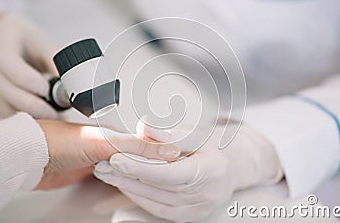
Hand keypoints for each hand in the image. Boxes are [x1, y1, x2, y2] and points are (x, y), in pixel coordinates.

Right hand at [0, 13, 58, 117]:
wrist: (8, 40)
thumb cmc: (30, 42)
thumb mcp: (46, 45)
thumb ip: (58, 63)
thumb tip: (75, 86)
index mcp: (3, 38)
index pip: (6, 61)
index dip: (27, 79)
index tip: (47, 90)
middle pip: (2, 87)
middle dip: (31, 104)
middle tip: (54, 113)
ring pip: (0, 103)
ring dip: (26, 114)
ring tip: (50, 116)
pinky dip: (19, 117)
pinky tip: (37, 116)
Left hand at [35, 119, 180, 189]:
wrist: (32, 158)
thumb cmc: (60, 141)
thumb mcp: (105, 142)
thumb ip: (137, 146)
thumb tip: (167, 149)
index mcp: (117, 133)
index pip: (149, 146)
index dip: (164, 154)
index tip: (179, 162)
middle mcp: (112, 145)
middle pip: (140, 159)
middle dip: (154, 166)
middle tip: (171, 174)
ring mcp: (102, 159)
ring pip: (129, 169)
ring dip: (139, 176)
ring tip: (157, 183)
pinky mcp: (92, 173)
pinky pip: (115, 179)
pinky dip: (124, 183)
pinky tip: (131, 186)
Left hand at [94, 122, 282, 221]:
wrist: (237, 164)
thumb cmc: (218, 144)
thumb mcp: (197, 131)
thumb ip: (168, 132)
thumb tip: (143, 126)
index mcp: (211, 169)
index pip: (169, 172)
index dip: (140, 166)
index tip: (116, 158)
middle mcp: (207, 194)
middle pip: (158, 187)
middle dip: (127, 175)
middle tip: (102, 164)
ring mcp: (199, 208)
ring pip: (155, 200)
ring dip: (128, 186)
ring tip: (108, 173)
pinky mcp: (191, 215)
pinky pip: (159, 209)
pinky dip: (140, 196)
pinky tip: (126, 184)